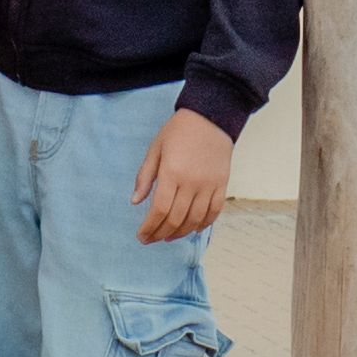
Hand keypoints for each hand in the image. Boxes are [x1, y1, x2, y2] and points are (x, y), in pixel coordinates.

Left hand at [130, 109, 234, 244]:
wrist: (211, 117)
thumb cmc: (179, 131)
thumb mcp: (155, 149)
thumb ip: (145, 176)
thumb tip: (135, 202)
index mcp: (171, 173)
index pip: (159, 210)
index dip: (149, 227)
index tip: (142, 236)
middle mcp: (191, 182)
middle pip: (175, 219)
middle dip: (160, 234)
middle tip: (151, 239)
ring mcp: (209, 185)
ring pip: (194, 220)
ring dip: (180, 233)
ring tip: (168, 237)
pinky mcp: (222, 185)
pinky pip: (214, 212)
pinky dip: (203, 224)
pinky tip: (192, 229)